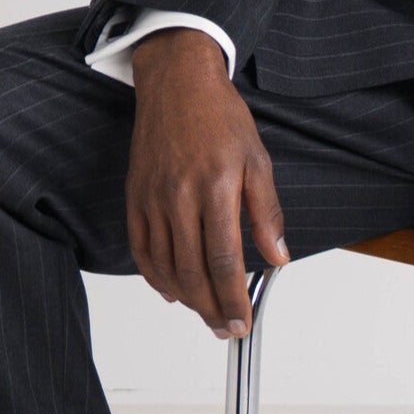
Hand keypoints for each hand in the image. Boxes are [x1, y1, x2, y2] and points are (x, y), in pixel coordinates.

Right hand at [126, 29, 288, 338]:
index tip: (243, 320)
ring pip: (166, 267)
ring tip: (206, 315)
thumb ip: (267, 212)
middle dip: (212, 309)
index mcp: (217, 187)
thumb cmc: (219, 118)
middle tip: (227, 329)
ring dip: (187, 300)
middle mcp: (181, 197)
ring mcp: (153, 199)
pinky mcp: (135, 198)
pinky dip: (156, 278)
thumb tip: (277, 257)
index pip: (225, 261)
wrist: (177, 84)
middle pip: (193, 272)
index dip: (234, 298)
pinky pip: (141, 249)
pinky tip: (173, 291)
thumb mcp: (257, 160)